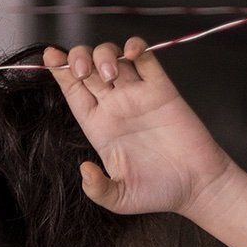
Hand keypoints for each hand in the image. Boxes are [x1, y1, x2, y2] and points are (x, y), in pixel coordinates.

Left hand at [41, 37, 238, 217]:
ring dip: (105, 55)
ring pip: (113, 57)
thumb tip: (84, 169)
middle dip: (78, 58)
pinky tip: (132, 53)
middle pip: (87, 68)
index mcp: (99, 128)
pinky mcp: (162, 89)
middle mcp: (115, 107)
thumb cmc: (159, 192)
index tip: (50, 58)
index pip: (73, 92)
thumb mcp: (120, 199)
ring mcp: (137, 95)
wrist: (197, 186)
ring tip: (111, 75)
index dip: (60, 73)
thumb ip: (97, 188)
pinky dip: (136, 48)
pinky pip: (146, 58)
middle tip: (83, 70)